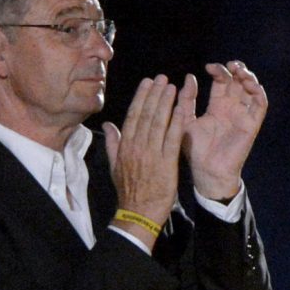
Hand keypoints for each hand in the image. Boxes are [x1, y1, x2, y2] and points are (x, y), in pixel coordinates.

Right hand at [103, 77, 185, 218]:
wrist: (138, 212)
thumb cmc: (129, 189)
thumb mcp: (114, 166)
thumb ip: (113, 143)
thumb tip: (107, 124)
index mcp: (125, 146)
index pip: (133, 116)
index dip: (141, 97)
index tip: (147, 82)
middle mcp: (136, 146)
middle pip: (146, 115)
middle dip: (154, 94)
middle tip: (162, 77)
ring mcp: (151, 154)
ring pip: (158, 123)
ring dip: (165, 103)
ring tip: (172, 86)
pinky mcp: (166, 162)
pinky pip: (172, 138)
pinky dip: (176, 122)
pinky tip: (181, 108)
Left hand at [183, 61, 267, 201]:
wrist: (207, 171)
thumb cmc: (195, 149)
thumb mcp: (185, 120)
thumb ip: (187, 100)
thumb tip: (189, 77)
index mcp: (217, 107)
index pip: (222, 83)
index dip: (218, 72)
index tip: (208, 67)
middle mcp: (232, 108)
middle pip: (239, 82)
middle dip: (236, 70)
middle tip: (230, 65)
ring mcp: (243, 115)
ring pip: (252, 90)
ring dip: (248, 77)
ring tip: (239, 70)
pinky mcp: (252, 124)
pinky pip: (260, 105)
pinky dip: (258, 92)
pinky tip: (249, 84)